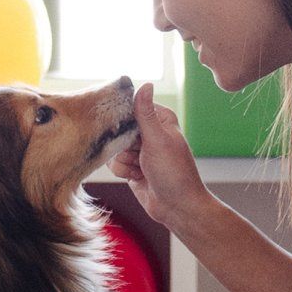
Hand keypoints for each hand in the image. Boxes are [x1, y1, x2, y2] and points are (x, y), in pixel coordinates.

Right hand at [110, 82, 211, 237]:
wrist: (177, 207)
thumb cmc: (174, 173)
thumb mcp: (157, 140)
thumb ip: (145, 114)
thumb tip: (146, 84)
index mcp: (160, 120)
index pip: (132, 107)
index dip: (125, 119)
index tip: (125, 129)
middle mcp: (150, 133)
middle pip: (119, 128)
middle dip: (124, 144)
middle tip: (138, 153)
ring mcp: (140, 151)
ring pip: (114, 147)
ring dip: (125, 161)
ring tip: (142, 168)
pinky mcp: (132, 167)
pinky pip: (115, 163)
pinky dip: (124, 171)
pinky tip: (139, 177)